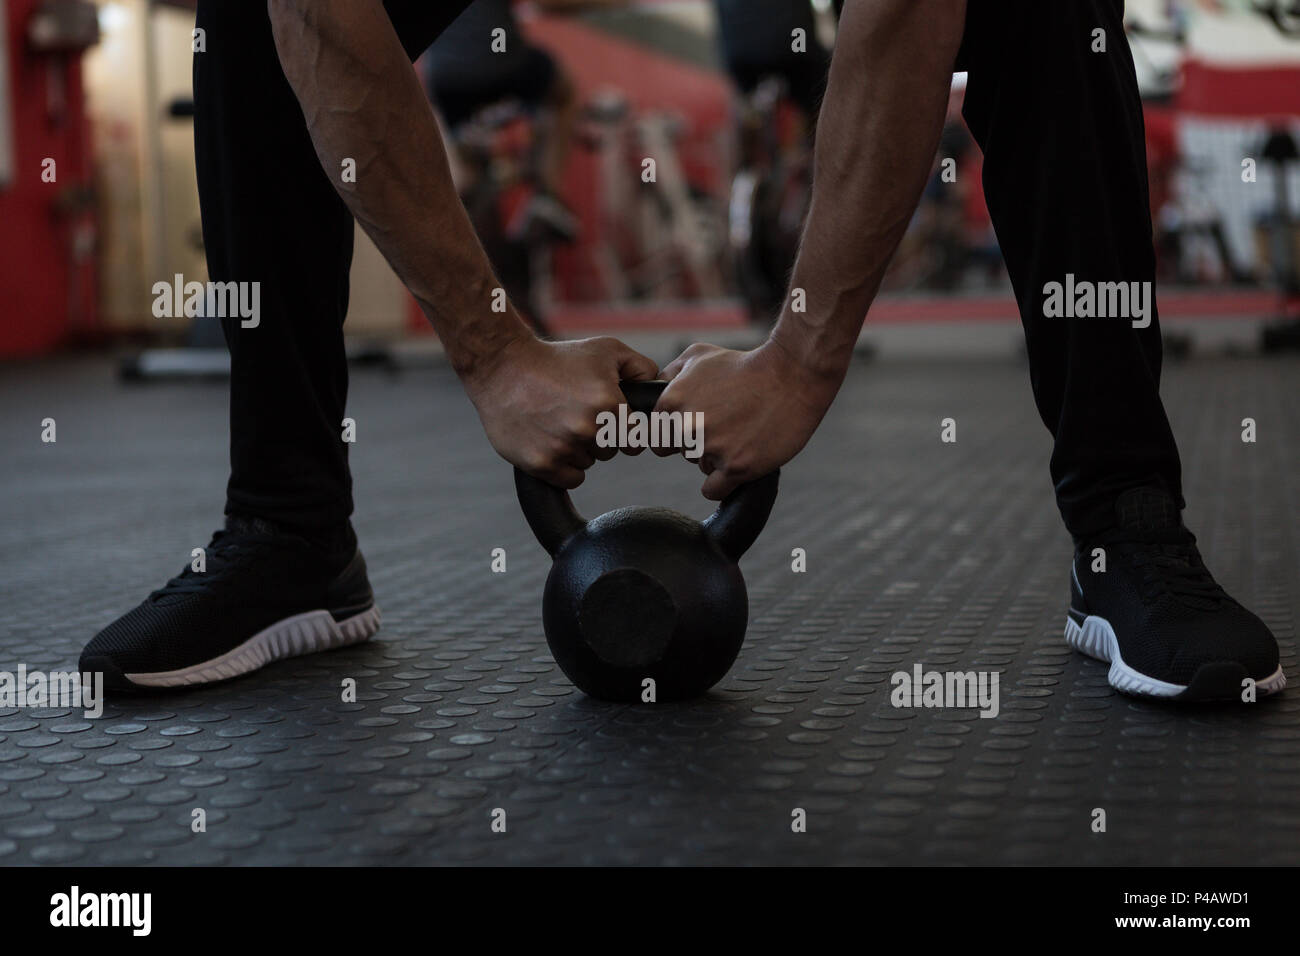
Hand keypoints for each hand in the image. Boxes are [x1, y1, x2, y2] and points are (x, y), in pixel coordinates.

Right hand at [464, 335, 658, 487]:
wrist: (503, 367)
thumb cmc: (556, 358)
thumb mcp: (605, 350)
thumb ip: (640, 368)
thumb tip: (659, 389)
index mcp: (608, 405)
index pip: (634, 438)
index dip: (623, 427)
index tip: (608, 417)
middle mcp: (587, 429)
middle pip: (611, 451)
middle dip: (600, 436)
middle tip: (576, 413)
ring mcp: (563, 449)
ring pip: (588, 463)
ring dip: (579, 449)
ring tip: (558, 421)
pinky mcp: (542, 464)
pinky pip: (570, 478)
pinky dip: (564, 465)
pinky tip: (551, 439)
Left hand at [657, 340, 842, 499]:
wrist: (790, 375)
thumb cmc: (744, 364)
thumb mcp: (698, 356)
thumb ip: (669, 376)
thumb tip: (653, 393)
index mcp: (671, 402)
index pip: (658, 435)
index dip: (677, 430)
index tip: (697, 423)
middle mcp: (687, 427)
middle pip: (679, 452)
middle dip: (697, 443)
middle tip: (724, 426)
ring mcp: (711, 449)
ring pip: (701, 468)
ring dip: (717, 458)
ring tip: (742, 433)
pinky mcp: (736, 467)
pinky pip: (713, 490)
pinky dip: (723, 483)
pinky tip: (737, 464)